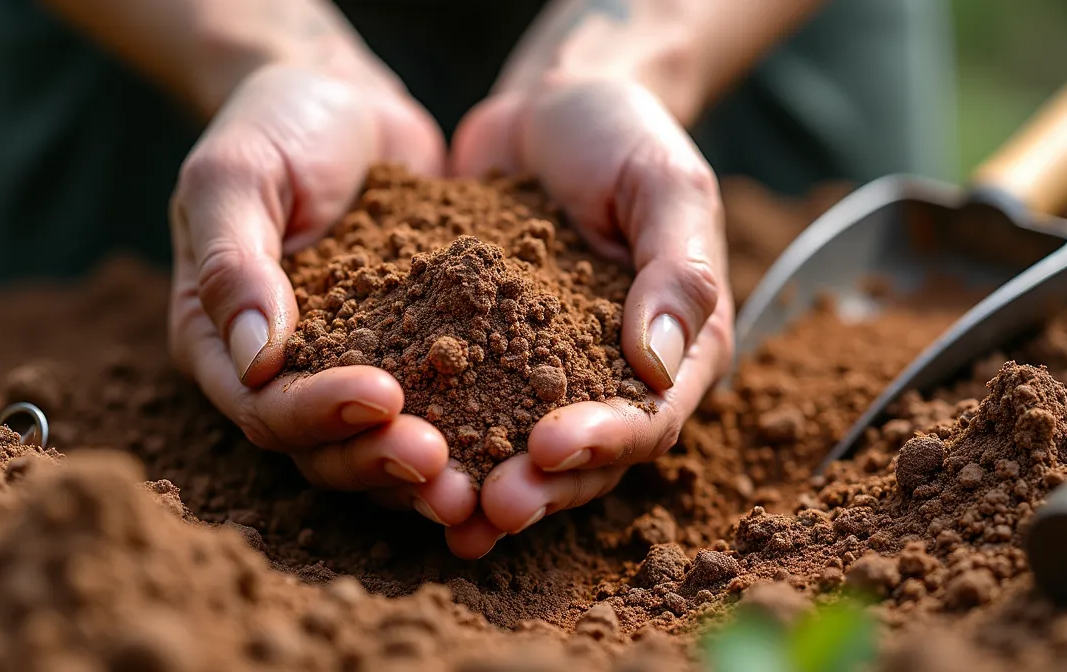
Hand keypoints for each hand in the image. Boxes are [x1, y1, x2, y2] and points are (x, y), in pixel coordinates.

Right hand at [168, 64, 476, 525]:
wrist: (346, 100)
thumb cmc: (277, 124)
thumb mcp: (237, 174)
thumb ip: (234, 262)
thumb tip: (256, 362)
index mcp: (221, 344)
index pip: (264, 408)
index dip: (319, 415)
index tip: (383, 396)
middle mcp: (280, 375)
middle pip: (323, 450)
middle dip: (380, 459)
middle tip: (442, 466)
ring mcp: (347, 370)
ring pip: (380, 446)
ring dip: (425, 470)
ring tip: (480, 483)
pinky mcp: (411, 357)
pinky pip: (438, 408)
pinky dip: (471, 430)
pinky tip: (518, 439)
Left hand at [444, 79, 734, 557]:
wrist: (551, 107)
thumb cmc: (623, 136)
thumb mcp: (666, 184)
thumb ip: (676, 270)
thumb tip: (658, 363)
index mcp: (676, 352)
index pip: (649, 419)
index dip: (602, 441)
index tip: (549, 446)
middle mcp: (613, 379)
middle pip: (582, 460)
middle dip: (538, 489)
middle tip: (487, 508)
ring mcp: (545, 375)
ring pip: (518, 452)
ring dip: (481, 484)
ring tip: (440, 510)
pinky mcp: (484, 358)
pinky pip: (461, 408)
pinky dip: (434, 437)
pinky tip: (390, 456)